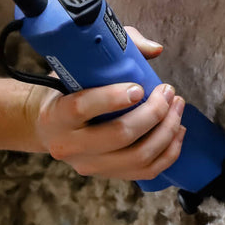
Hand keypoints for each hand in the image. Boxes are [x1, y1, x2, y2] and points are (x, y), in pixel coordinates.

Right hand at [27, 27, 186, 180]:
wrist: (47, 126)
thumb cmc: (67, 89)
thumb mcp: (78, 66)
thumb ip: (115, 49)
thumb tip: (155, 49)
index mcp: (55, 115)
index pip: (81, 108)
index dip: (112, 98)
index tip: (139, 87)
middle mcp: (69, 146)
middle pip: (119, 135)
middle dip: (153, 113)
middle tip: (168, 91)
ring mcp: (89, 165)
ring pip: (137, 156)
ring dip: (166, 131)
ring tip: (177, 107)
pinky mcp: (107, 175)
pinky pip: (146, 171)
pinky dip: (168, 152)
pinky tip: (178, 131)